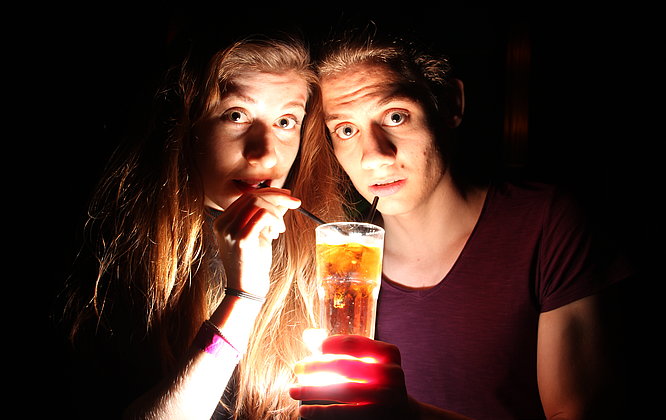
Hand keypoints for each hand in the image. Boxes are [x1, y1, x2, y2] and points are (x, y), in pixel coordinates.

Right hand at [212, 188, 299, 296]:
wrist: (247, 289)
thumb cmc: (254, 264)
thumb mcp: (261, 234)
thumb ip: (269, 215)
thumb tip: (284, 198)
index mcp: (224, 221)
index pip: (247, 196)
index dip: (270, 192)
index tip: (289, 196)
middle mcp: (222, 224)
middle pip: (252, 196)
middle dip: (277, 197)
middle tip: (295, 204)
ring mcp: (229, 231)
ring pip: (258, 203)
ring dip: (276, 212)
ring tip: (279, 229)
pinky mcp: (240, 240)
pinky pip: (262, 215)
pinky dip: (275, 220)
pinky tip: (277, 232)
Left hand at [290, 335, 415, 419]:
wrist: (406, 415)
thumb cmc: (380, 383)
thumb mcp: (373, 364)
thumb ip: (348, 353)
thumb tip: (311, 340)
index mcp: (389, 354)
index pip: (353, 343)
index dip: (329, 344)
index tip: (314, 348)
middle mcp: (390, 374)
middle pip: (344, 366)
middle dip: (315, 366)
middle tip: (297, 368)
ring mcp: (384, 396)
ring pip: (341, 390)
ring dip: (312, 390)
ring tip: (293, 390)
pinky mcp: (375, 416)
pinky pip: (342, 412)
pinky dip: (320, 411)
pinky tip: (305, 410)